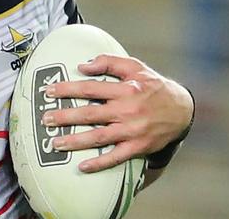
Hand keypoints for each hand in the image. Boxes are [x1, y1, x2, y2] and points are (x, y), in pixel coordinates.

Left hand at [40, 54, 193, 172]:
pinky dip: (99, 163)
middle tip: (45, 119)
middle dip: (65, 117)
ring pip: (99, 137)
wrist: (183, 109)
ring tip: (55, 143)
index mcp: (124, 89)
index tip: (49, 91)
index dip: (67, 89)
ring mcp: (132, 130)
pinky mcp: (138, 147)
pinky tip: (82, 166)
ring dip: (75, 141)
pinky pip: (116, 157)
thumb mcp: (135, 66)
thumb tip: (82, 66)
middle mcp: (127, 110)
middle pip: (90, 114)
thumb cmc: (153, 86)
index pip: (90, 88)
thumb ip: (108, 62)